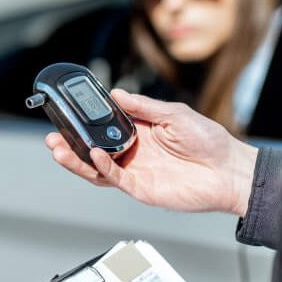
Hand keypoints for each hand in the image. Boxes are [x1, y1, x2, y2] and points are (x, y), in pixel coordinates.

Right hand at [46, 89, 257, 215]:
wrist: (227, 170)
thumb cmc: (207, 141)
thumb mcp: (174, 114)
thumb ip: (143, 106)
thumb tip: (116, 93)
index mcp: (139, 132)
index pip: (104, 128)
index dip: (85, 123)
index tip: (69, 114)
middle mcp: (132, 152)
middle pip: (93, 150)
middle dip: (71, 144)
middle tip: (54, 136)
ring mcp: (134, 171)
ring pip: (97, 168)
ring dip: (77, 159)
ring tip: (59, 148)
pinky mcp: (140, 187)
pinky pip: (115, 178)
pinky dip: (102, 168)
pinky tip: (94, 155)